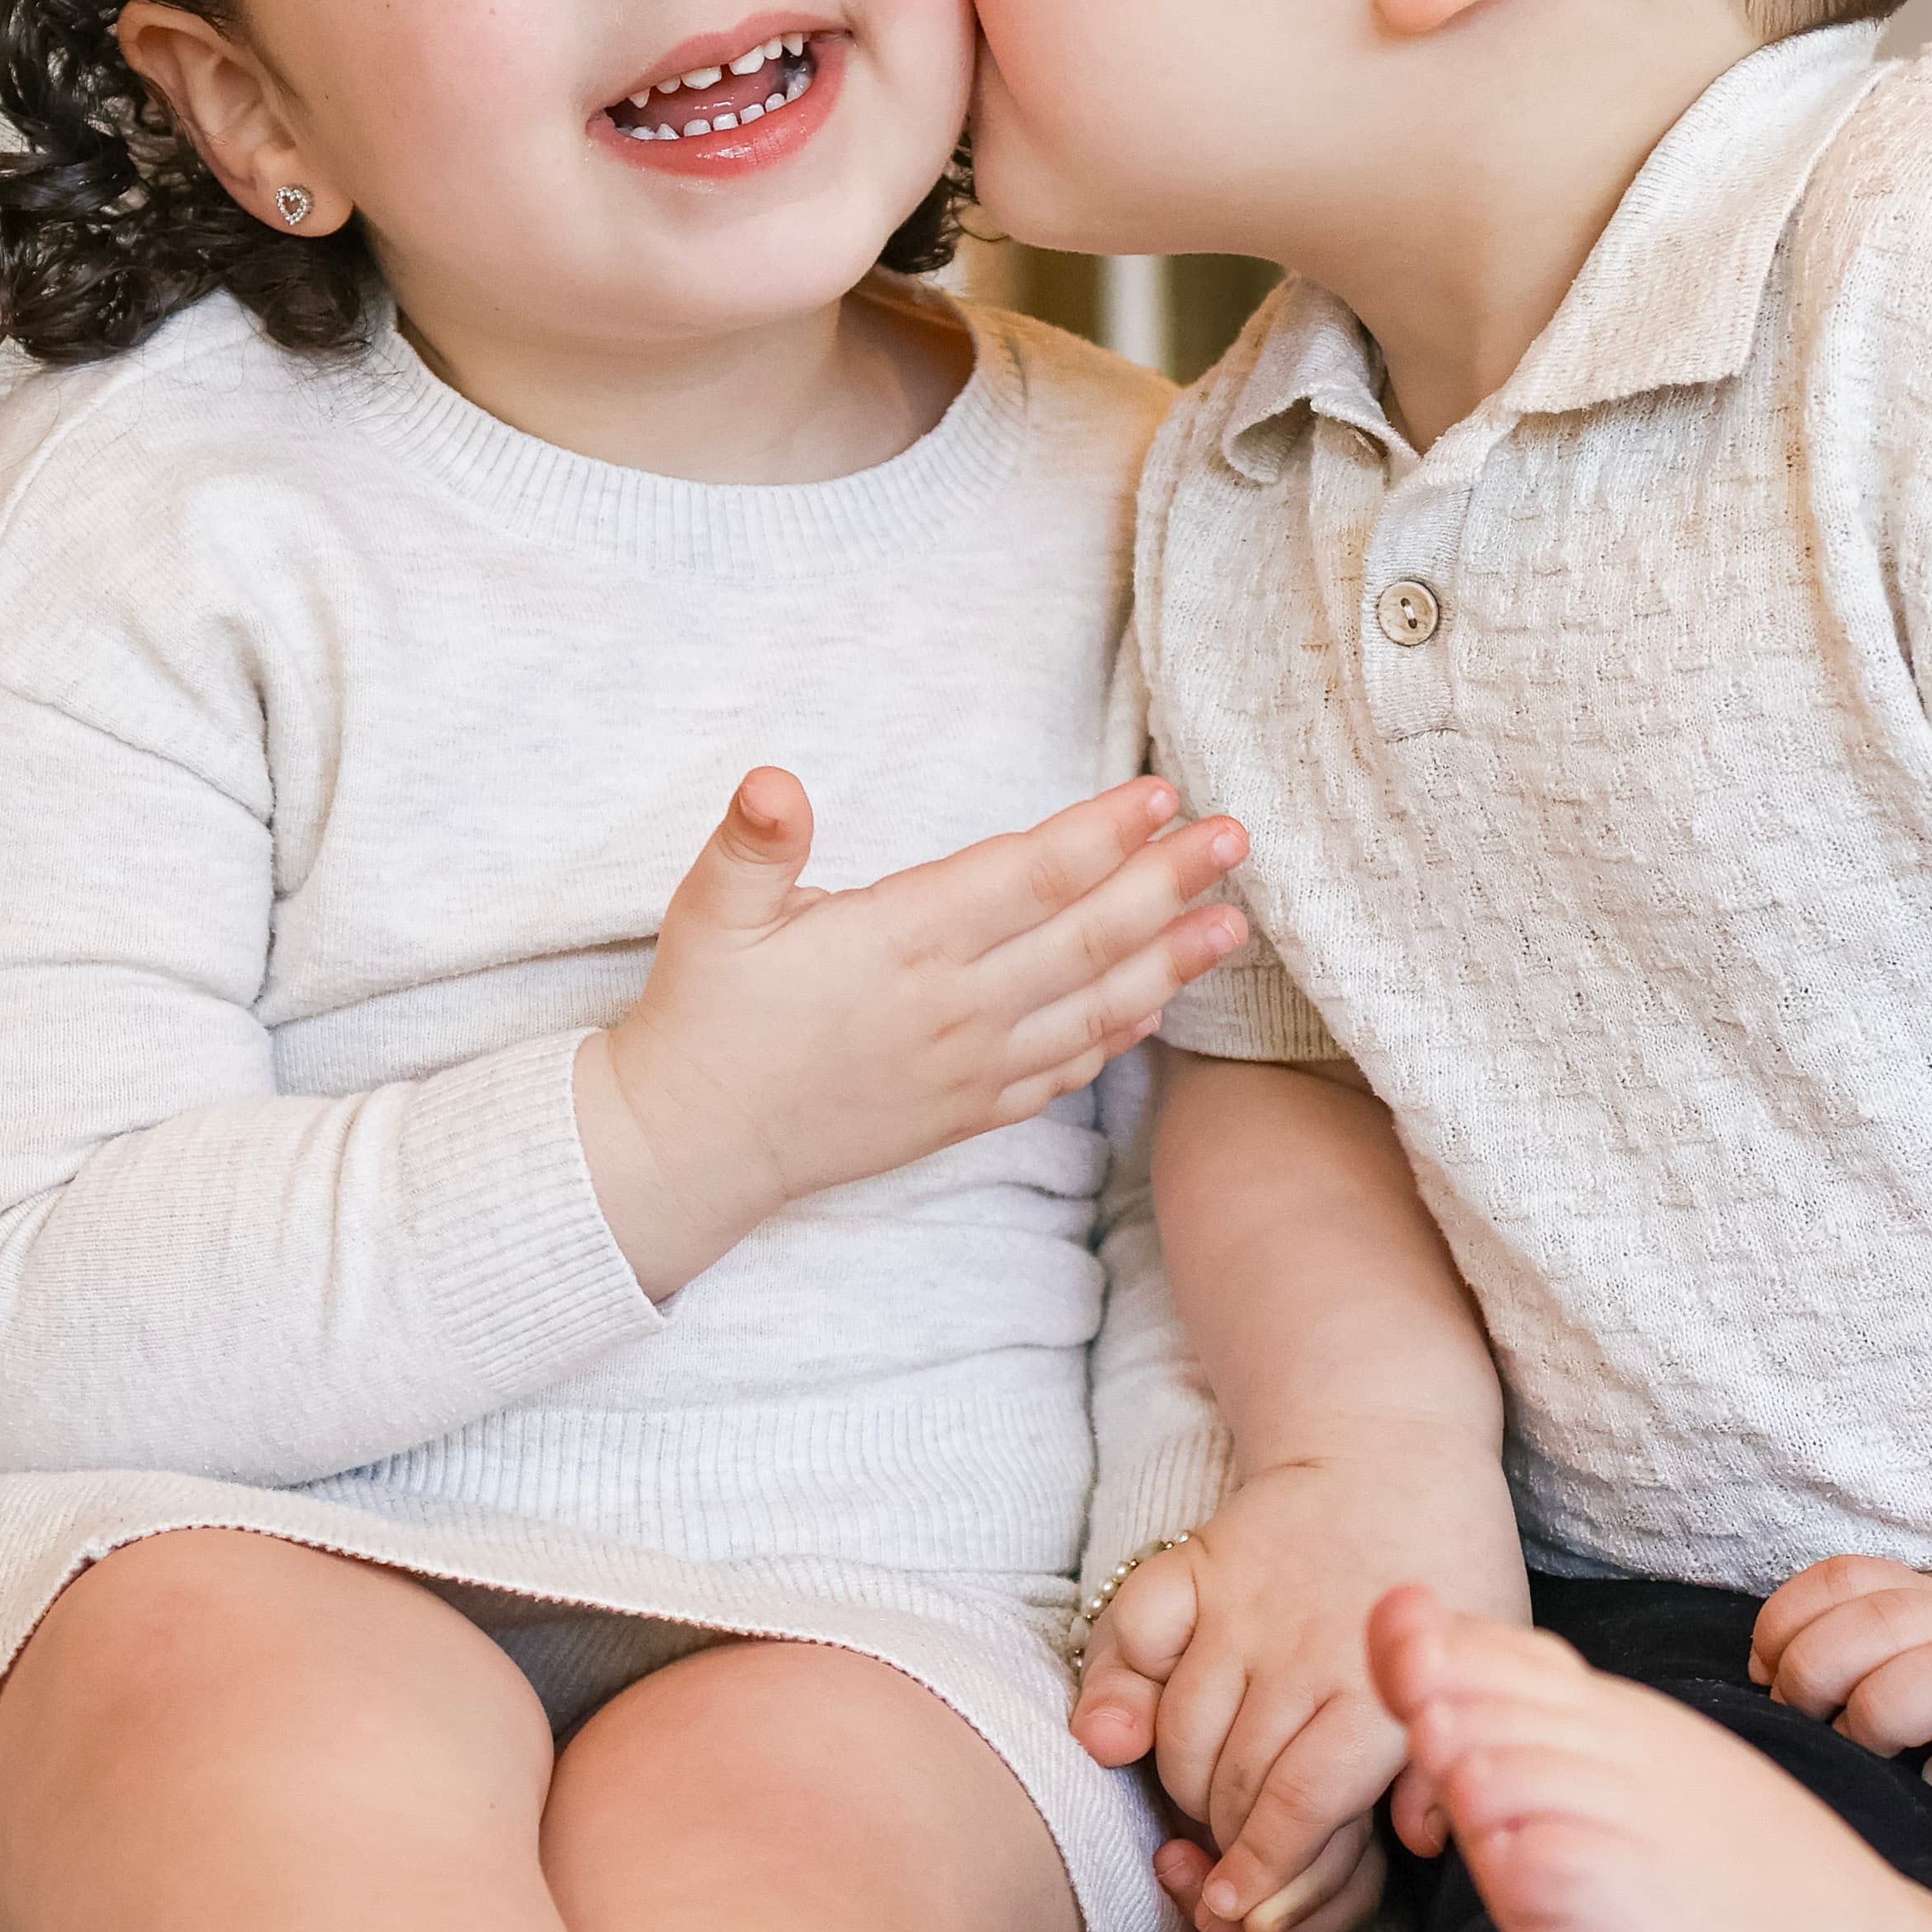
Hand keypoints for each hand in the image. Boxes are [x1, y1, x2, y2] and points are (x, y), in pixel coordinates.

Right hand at [577, 768, 1246, 1299]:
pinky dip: (1119, 1035)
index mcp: (902, 942)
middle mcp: (953, 1006)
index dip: (1103, 833)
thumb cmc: (704, 1017)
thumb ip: (753, 845)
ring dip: (1172, 962)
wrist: (693, 1148)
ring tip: (1234, 924)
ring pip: (1094, 1007)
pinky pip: (1065, 1072)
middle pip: (1087, 935)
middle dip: (1170, 882)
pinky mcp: (966, 1113)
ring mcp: (968, 1067)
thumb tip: (773, 783)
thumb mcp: (709, 915)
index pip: (1029, 875)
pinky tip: (1157, 1006)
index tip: (1165, 794)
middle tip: (1238, 838)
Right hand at [1075, 1423, 1526, 1931]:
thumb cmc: (1452, 1570)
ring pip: (1178, 1737)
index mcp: (1377, 1687)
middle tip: (1221, 1880)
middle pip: (1233, 1788)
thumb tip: (1414, 1840)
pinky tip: (1115, 1736)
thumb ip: (1445, 1760)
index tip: (1233, 1916)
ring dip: (1179, 1795)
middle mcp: (1300, 1652)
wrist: (1391, 1446)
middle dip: (1221, 1852)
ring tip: (1199, 1821)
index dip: (1263, 1876)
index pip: (1300, 1808)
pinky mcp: (1192, 1571)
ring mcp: (1237, 1610)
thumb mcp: (1487, 1663)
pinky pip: (1129, 1640)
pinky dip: (1110, 1692)